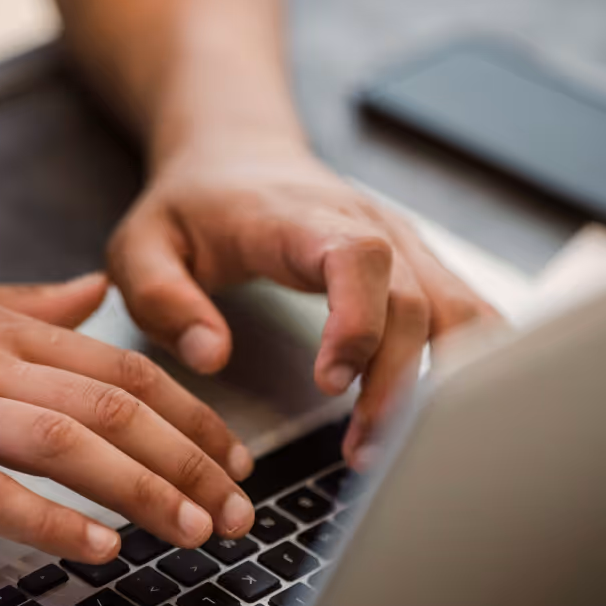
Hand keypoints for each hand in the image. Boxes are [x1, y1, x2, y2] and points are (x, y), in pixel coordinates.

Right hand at [0, 268, 255, 561]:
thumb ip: (22, 301)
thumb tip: (90, 293)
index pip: (122, 367)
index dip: (191, 415)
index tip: (232, 456)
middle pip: (112, 406)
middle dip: (189, 461)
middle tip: (238, 508)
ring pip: (65, 442)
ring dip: (141, 490)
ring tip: (193, 531)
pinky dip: (50, 520)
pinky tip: (98, 549)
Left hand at [107, 139, 500, 467]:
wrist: (234, 153)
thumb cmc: (189, 205)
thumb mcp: (142, 247)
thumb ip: (163, 299)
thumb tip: (212, 356)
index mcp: (297, 218)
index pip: (357, 258)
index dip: (358, 320)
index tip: (330, 382)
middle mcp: (364, 225)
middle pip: (414, 300)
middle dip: (395, 383)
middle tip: (360, 452)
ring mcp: (398, 243)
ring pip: (455, 311)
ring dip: (435, 384)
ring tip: (386, 446)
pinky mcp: (413, 264)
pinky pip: (464, 313)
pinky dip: (464, 366)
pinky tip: (436, 416)